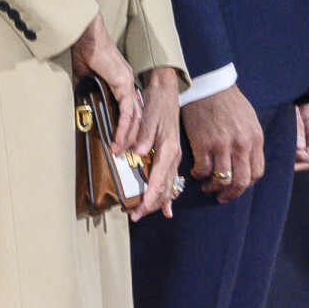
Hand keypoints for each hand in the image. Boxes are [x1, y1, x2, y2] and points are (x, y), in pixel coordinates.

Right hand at [70, 11, 141, 154]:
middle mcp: (127, 84)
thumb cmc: (82, 52)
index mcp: (120, 83)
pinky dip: (124, 127)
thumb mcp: (82, 79)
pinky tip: (118, 139)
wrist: (84, 37)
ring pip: (135, 117)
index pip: (127, 110)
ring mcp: (128, 84)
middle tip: (121, 153)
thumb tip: (77, 108)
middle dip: (129, 137)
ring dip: (127, 136)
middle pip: (135, 117)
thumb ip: (83, 93)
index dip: (125, 127)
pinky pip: (128, 111)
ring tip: (119, 150)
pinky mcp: (124, 83)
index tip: (116, 142)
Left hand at [132, 67, 181, 220]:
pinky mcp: (171, 155)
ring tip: (143, 212)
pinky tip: (166, 207)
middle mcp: (174, 157)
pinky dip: (167, 195)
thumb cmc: (156, 103)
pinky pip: (170, 180)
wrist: (166, 90)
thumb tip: (138, 154)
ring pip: (167, 187)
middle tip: (134, 216)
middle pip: (164, 189)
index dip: (149, 198)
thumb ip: (144, 136)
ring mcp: (174, 157)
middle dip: (150, 205)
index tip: (139, 210)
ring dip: (156, 202)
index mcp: (169, 150)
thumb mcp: (149, 116)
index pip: (159, 181)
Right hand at [183, 84, 264, 201]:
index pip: (256, 173)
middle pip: (241, 182)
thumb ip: (251, 143)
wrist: (210, 86)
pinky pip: (203, 170)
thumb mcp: (250, 121)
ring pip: (221, 180)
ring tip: (207, 186)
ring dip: (213, 187)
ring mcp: (222, 146)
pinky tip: (197, 172)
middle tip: (222, 197)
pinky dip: (199, 175)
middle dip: (231, 194)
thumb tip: (247, 164)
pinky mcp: (203, 144)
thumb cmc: (230, 103)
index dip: (247, 185)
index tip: (238, 187)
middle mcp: (241, 145)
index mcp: (255, 140)